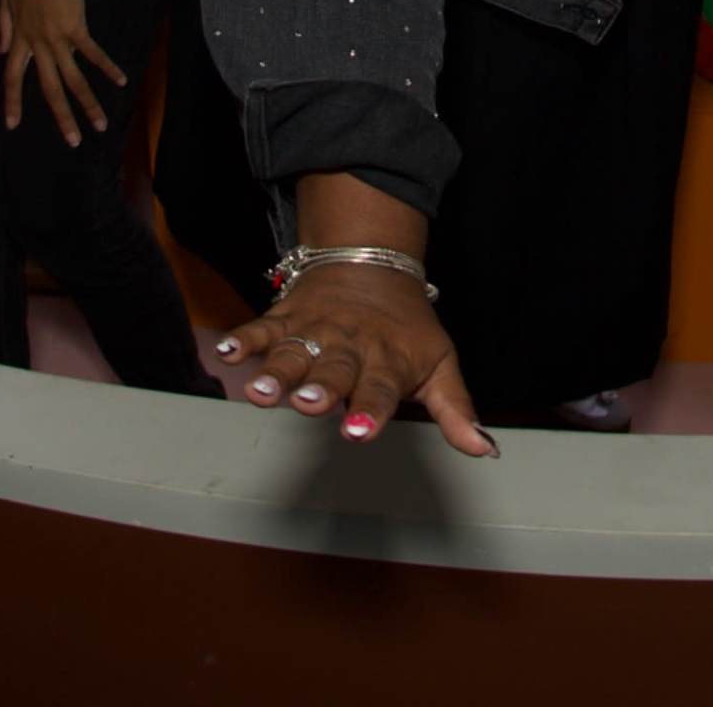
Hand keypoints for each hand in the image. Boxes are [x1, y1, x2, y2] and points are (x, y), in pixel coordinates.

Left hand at [0, 0, 120, 145]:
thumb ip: (2, 25)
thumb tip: (0, 51)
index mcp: (19, 39)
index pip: (13, 77)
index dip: (12, 101)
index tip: (11, 125)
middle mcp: (39, 45)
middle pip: (50, 89)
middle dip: (61, 117)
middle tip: (73, 141)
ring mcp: (59, 38)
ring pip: (74, 79)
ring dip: (88, 104)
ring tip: (101, 124)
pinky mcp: (77, 28)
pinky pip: (93, 53)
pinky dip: (107, 68)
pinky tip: (120, 81)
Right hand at [216, 264, 491, 454]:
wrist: (374, 264)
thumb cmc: (408, 328)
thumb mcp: (440, 363)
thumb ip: (456, 410)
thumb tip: (486, 449)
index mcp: (387, 361)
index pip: (380, 389)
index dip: (370, 410)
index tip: (357, 432)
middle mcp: (349, 346)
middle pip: (333, 370)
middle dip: (320, 389)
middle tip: (307, 406)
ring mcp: (315, 331)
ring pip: (294, 352)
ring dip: (277, 371)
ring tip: (263, 390)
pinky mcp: (287, 317)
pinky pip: (263, 328)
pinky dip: (244, 340)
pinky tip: (226, 353)